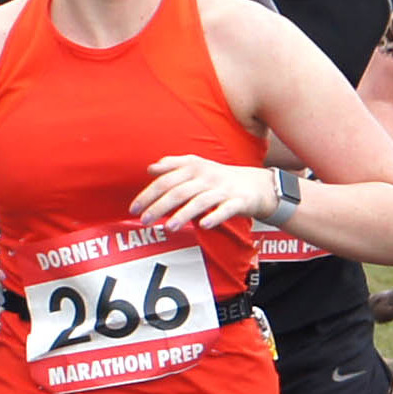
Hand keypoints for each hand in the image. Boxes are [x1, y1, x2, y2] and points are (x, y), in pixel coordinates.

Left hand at [132, 153, 274, 230]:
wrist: (258, 184)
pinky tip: (204, 225)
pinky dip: (216, 216)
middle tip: (144, 221)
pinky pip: (227, 209)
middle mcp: (208, 176)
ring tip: (169, 227)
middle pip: (180, 191)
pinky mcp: (240, 201)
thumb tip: (151, 168)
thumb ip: (173, 166)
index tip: (134, 208)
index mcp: (195, 167)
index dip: (148, 194)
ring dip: (183, 214)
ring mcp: (224, 189)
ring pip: (201, 201)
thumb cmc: (220, 178)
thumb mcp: (198, 166)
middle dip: (159, 206)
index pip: (166, 180)